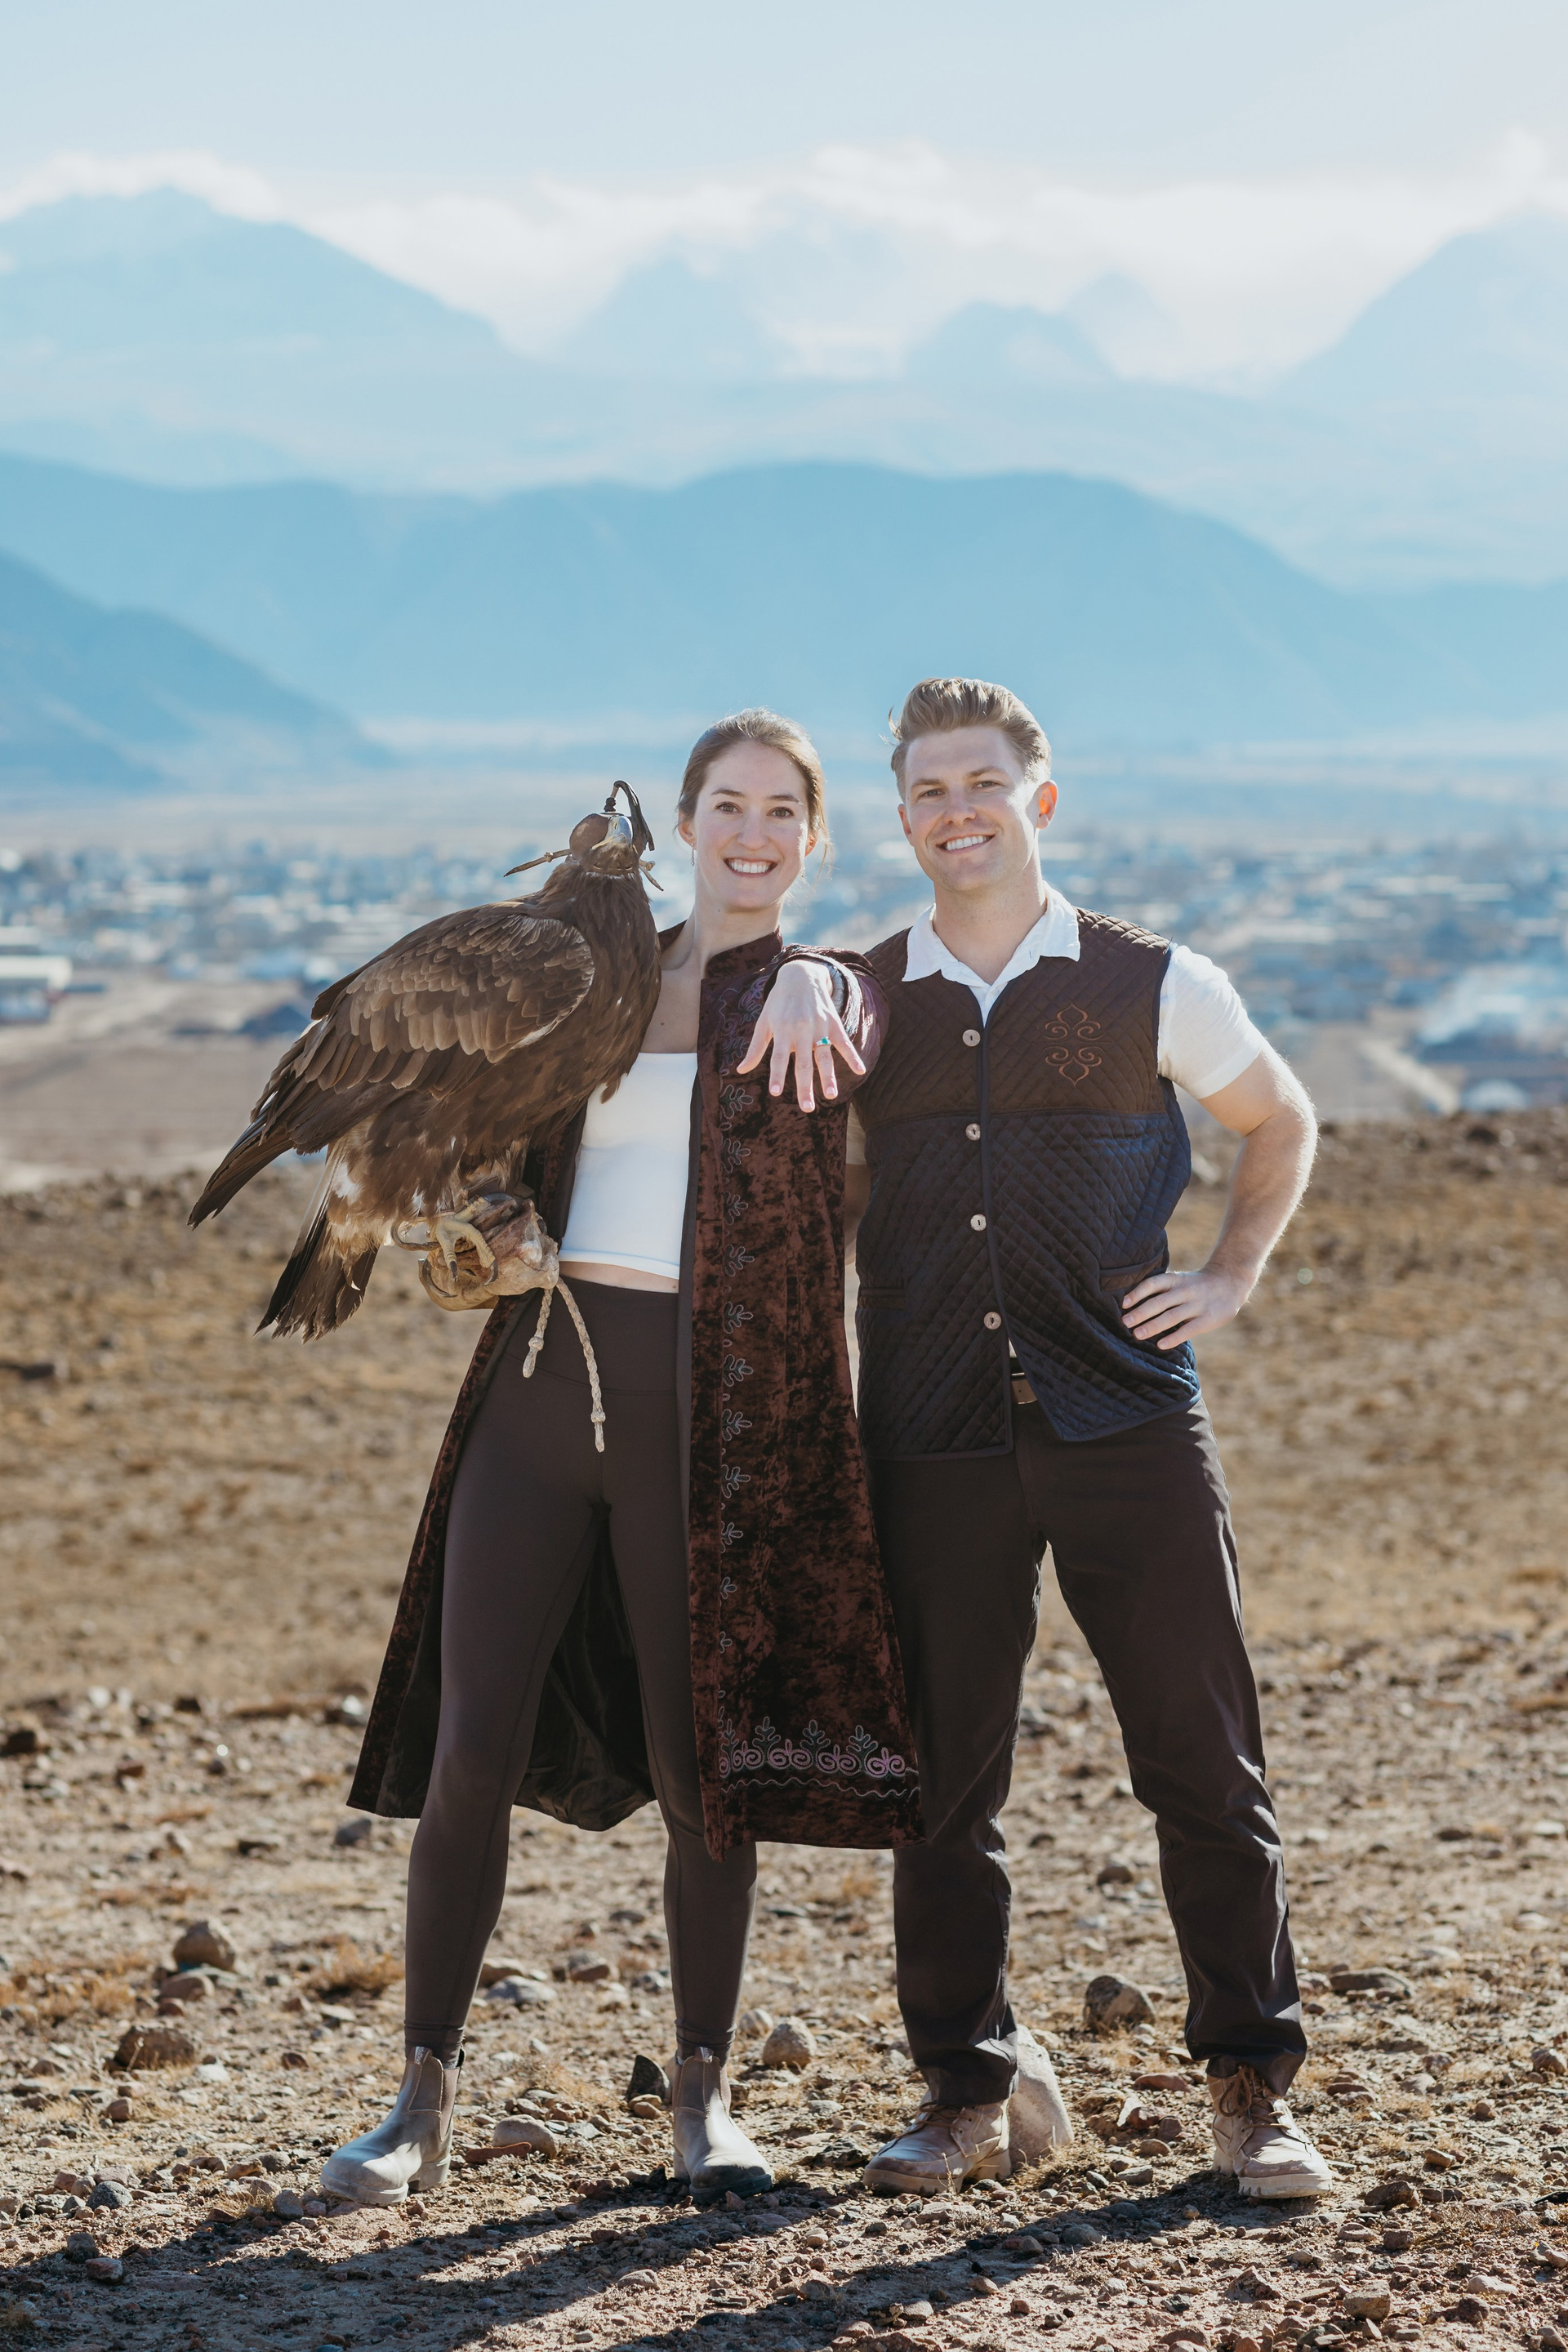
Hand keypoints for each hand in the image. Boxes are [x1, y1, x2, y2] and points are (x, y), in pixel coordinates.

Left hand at [736, 960, 864, 1111]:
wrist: (800, 975)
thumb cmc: (778, 1003)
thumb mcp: (764, 1022)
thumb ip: (756, 1049)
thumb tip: (740, 1071)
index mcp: (782, 1031)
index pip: (779, 1057)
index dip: (778, 1075)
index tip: (776, 1092)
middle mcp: (801, 1030)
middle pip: (803, 1063)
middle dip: (805, 1086)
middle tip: (807, 1108)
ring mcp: (819, 1027)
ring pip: (824, 1056)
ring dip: (828, 1077)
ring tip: (831, 1095)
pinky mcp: (833, 1023)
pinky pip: (844, 1042)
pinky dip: (853, 1056)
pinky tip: (860, 1071)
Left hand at [1120, 1263, 1252, 1349]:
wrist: (1230, 1282)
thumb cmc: (1196, 1285)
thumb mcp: (1180, 1280)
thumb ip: (1162, 1291)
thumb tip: (1133, 1306)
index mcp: (1176, 1280)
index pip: (1154, 1284)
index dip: (1138, 1293)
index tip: (1124, 1304)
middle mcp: (1185, 1291)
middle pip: (1160, 1302)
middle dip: (1141, 1312)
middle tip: (1125, 1322)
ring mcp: (1197, 1305)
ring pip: (1172, 1316)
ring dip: (1153, 1325)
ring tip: (1137, 1334)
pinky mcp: (1207, 1319)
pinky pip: (1188, 1329)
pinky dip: (1174, 1337)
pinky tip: (1160, 1345)